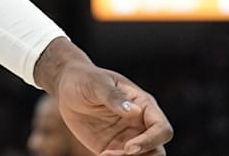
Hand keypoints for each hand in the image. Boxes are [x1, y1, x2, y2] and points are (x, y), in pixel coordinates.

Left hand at [52, 61, 173, 155]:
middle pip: (157, 151)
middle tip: (115, 155)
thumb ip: (114, 97)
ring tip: (105, 155)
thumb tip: (135, 111)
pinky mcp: (114, 149)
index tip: (128, 147)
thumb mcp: (97, 84)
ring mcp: (128, 139)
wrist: (66, 88)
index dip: (150, 141)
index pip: (161, 129)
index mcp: (144, 106)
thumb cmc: (85, 79)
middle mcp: (141, 125)